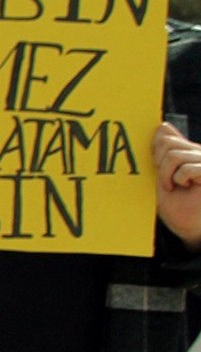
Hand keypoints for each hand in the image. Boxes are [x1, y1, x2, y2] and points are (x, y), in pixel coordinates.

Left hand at [152, 122, 200, 250]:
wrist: (189, 226)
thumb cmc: (176, 204)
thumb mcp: (163, 176)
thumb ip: (163, 154)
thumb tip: (163, 125)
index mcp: (185, 151)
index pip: (165, 135)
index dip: (155, 150)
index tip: (156, 166)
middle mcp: (197, 152)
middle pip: (167, 143)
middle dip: (159, 165)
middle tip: (166, 182)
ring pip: (174, 156)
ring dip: (167, 176)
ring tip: (174, 186)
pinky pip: (187, 168)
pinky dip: (180, 180)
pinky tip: (185, 187)